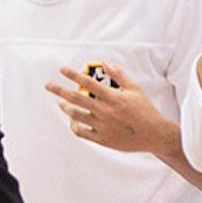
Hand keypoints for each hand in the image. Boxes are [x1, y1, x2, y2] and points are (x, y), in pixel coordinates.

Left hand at [46, 63, 176, 154]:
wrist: (153, 134)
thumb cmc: (144, 109)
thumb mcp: (135, 89)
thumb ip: (119, 75)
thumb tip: (105, 63)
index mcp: (113, 97)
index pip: (88, 83)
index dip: (73, 75)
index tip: (62, 70)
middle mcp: (105, 111)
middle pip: (76, 98)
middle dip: (59, 90)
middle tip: (48, 85)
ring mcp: (102, 126)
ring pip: (75, 115)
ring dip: (65, 108)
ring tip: (61, 103)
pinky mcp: (101, 139)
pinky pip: (81, 132)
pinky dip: (74, 125)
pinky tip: (73, 121)